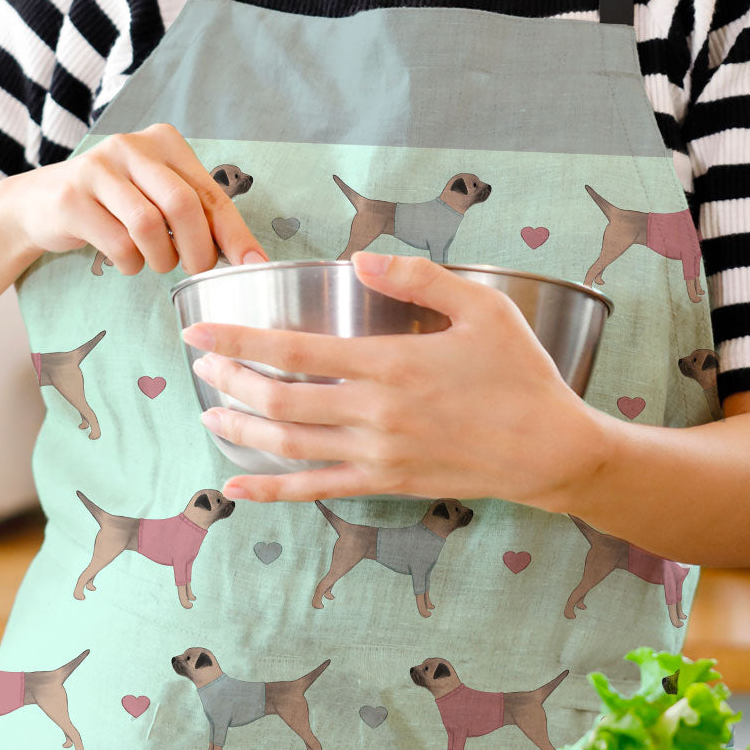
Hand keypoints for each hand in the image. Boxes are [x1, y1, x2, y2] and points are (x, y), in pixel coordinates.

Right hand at [0, 123, 269, 275]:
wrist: (39, 203)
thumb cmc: (113, 204)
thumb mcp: (156, 196)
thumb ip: (197, 213)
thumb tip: (249, 256)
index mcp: (163, 142)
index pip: (210, 192)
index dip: (235, 233)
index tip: (254, 264)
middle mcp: (131, 147)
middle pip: (183, 205)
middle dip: (198, 250)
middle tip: (196, 271)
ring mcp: (98, 169)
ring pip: (149, 226)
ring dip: (161, 259)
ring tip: (156, 263)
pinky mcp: (72, 198)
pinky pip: (118, 243)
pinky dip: (131, 264)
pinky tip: (126, 261)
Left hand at [183, 251, 597, 506]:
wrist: (551, 450)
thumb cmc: (520, 373)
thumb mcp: (482, 307)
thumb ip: (419, 278)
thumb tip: (360, 259)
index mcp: (392, 364)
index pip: (294, 351)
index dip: (238, 340)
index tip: (198, 330)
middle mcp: (375, 414)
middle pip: (279, 400)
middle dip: (230, 380)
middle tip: (200, 364)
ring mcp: (377, 455)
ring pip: (288, 446)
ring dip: (241, 429)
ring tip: (208, 413)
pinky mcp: (386, 483)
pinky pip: (316, 490)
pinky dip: (272, 491)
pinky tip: (237, 488)